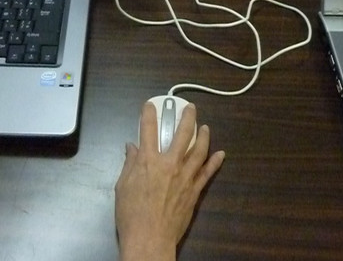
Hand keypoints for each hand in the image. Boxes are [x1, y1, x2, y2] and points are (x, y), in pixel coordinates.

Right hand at [115, 102, 225, 260]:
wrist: (150, 239)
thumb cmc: (131, 214)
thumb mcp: (122, 187)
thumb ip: (129, 164)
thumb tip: (131, 147)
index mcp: (148, 161)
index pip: (148, 130)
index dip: (148, 113)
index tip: (150, 104)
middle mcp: (170, 164)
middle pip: (182, 134)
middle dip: (187, 118)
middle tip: (190, 108)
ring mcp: (185, 177)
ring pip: (200, 150)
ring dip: (204, 136)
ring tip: (205, 127)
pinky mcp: (195, 190)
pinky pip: (208, 173)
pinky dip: (215, 162)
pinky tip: (221, 154)